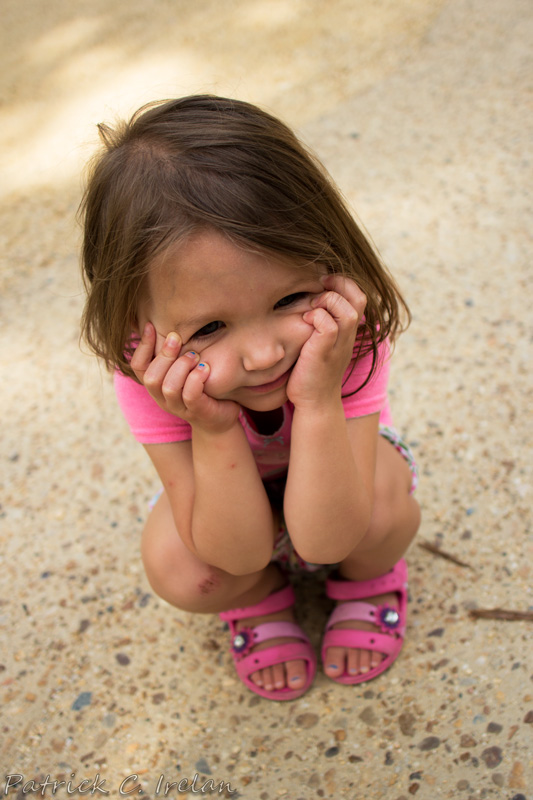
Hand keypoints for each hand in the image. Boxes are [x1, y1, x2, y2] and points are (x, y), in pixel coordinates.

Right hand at [130, 323, 240, 432]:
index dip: (142, 346)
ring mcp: (179, 408)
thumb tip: (163, 321)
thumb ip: (174, 351)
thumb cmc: (201, 387)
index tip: (151, 325)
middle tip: (177, 338)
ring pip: (169, 387)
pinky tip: (204, 368)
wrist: (219, 418)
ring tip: (195, 355)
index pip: (138, 367)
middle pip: (151, 378)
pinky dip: (196, 379)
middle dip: (163, 355)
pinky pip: (190, 396)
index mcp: (156, 385)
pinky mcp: (198, 412)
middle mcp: (163, 398)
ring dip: (181, 366)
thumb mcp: (184, 367)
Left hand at [286, 274, 365, 408]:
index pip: (359, 296)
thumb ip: (320, 324)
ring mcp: (338, 345)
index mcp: (348, 331)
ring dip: (328, 301)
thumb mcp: (319, 343)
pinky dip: (317, 317)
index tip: (323, 282)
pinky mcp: (324, 353)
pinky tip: (305, 321)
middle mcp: (348, 336)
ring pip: (347, 311)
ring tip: (312, 306)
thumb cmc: (310, 372)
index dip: (344, 283)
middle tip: (319, 285)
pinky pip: (329, 326)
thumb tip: (304, 300)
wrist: (314, 403)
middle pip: (359, 298)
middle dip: (340, 284)